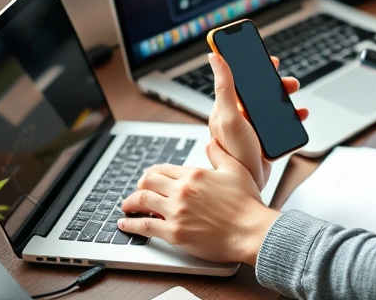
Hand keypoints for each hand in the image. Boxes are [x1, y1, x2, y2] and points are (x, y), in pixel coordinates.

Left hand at [117, 141, 279, 264]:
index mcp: (194, 174)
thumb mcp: (236, 170)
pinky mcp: (174, 233)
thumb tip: (210, 143)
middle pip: (147, 182)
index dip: (153, 174)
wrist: (251, 231)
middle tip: (137, 192)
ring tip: (127, 206)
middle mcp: (182, 190)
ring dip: (130, 202)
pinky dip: (130, 224)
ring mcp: (176, 212)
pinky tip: (125, 224)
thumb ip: (220, 154)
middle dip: (139, 186)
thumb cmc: (247, 204)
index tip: (150, 179)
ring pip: (141, 201)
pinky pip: (144, 225)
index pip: (163, 169)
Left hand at [205, 53, 307, 189]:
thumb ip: (224, 87)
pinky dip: (292, 118)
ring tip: (296, 102)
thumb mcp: (230, 117)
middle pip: (259, 91)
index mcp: (226, 108)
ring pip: (272, 106)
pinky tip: (299, 117)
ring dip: (287, 101)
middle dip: (276, 85)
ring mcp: (253, 128)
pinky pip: (281, 122)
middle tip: (289, 83)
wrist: (249, 186)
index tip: (266, 59)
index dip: (251, 67)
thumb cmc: (235, 154)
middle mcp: (239, 116)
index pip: (238, 79)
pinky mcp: (266, 139)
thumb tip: (214, 57)